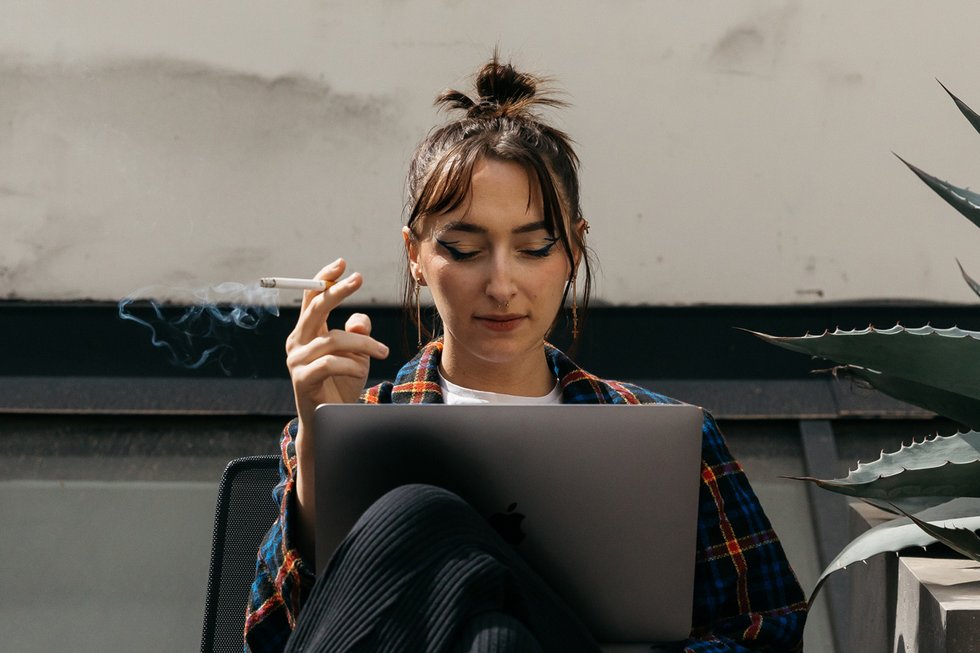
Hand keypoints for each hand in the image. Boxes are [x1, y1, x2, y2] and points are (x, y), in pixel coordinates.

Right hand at [286, 258, 389, 432]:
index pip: (310, 297)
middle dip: (337, 291)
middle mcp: (297, 342)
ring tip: (383, 352)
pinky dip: (350, 364)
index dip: (324, 278)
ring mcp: (296, 361)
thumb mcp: (357, 354)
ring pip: (332, 339)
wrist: (332, 420)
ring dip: (363, 344)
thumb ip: (357, 333)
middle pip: (315, 308)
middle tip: (359, 278)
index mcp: (307, 331)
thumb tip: (359, 321)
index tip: (342, 263)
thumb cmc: (343, 382)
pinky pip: (329, 363)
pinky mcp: (302, 379)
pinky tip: (360, 370)